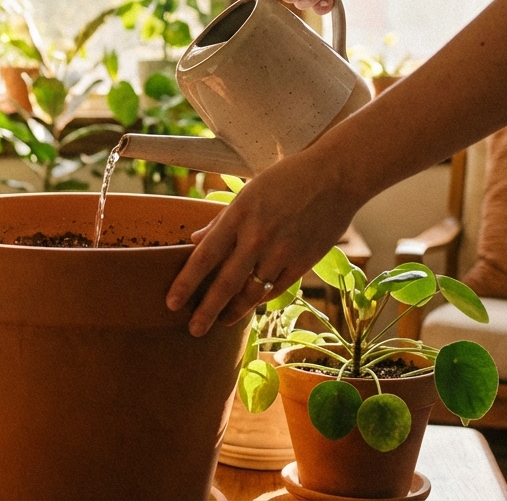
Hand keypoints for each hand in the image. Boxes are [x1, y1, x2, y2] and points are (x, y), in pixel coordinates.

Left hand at [165, 149, 365, 335]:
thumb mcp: (247, 193)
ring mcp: (282, 252)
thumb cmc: (286, 180)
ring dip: (233, 311)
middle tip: (193, 330)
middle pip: (225, 283)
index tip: (172, 302)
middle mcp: (257, 237)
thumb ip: (221, 220)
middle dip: (206, 310)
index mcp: (238, 216)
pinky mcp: (303, 262)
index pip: (204, 257)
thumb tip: (194, 240)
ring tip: (220, 323)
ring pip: (252, 292)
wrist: (335, 177)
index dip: (186, 283)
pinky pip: (276, 289)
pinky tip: (249, 307)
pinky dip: (260, 300)